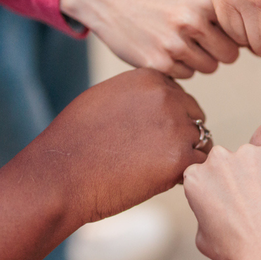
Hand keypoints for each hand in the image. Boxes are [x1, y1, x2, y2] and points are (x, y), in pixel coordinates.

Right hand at [17, 68, 211, 222]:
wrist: (59, 176)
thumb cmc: (74, 141)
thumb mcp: (106, 98)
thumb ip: (137, 95)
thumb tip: (160, 102)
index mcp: (150, 78)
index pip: (178, 95)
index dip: (168, 117)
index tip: (149, 135)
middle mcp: (167, 96)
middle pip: (194, 115)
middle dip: (181, 134)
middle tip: (154, 156)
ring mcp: (176, 127)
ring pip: (201, 141)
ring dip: (185, 155)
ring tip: (154, 169)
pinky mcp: (180, 158)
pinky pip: (199, 166)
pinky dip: (186, 175)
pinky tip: (161, 181)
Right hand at [61, 0, 238, 77]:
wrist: (112, 1)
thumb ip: (223, 10)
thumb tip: (259, 35)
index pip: (241, 31)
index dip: (235, 34)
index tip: (222, 30)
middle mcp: (191, 19)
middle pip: (230, 55)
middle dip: (218, 51)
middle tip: (199, 39)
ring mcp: (174, 43)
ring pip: (209, 67)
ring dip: (198, 59)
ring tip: (179, 41)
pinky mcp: (159, 63)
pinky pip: (187, 75)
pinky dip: (179, 67)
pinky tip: (164, 49)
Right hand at [183, 144, 260, 259]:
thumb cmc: (238, 252)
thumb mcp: (201, 236)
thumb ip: (202, 210)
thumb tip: (210, 205)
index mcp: (195, 177)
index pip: (207, 174)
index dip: (221, 190)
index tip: (232, 204)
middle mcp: (217, 159)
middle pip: (229, 162)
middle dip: (239, 178)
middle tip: (252, 203)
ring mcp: (246, 153)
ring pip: (254, 159)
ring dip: (260, 174)